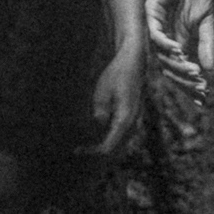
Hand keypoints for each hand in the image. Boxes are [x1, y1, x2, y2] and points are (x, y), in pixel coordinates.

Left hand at [81, 36, 145, 159]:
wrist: (133, 61)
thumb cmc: (117, 73)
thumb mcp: (103, 90)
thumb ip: (100, 111)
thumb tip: (98, 126)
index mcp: (125, 119)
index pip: (109, 146)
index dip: (93, 152)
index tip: (78, 150)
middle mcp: (133, 124)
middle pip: (114, 149)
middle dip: (97, 151)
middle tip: (79, 149)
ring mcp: (135, 121)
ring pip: (118, 143)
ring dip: (103, 145)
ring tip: (85, 143)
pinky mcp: (132, 117)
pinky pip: (120, 135)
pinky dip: (108, 137)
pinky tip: (96, 132)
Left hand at [146, 0, 213, 100]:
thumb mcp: (207, 20)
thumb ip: (207, 43)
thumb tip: (211, 70)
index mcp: (178, 40)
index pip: (180, 69)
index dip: (190, 84)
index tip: (204, 96)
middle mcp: (165, 37)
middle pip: (169, 67)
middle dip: (184, 80)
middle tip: (200, 87)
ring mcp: (157, 26)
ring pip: (161, 55)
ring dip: (176, 65)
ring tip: (193, 72)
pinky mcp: (152, 12)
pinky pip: (155, 35)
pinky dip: (166, 45)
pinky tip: (179, 51)